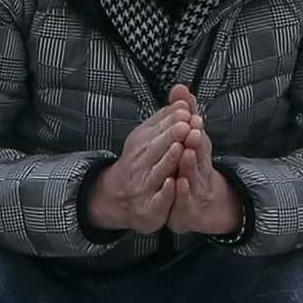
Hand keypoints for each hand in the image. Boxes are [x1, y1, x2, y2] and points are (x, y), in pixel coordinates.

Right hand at [85, 92, 196, 234]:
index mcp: (141, 143)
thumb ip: (165, 117)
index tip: (185, 111)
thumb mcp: (148, 137)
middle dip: (171, 136)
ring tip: (180, 149)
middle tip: (185, 125)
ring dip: (169, 160)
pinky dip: (166, 192)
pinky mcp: (149, 208)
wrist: (116, 197)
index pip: (157, 129)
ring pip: (157, 172)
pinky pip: (158, 200)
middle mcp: (139, 163)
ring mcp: (143, 186)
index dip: (172, 121)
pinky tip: (175, 183)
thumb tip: (182, 94)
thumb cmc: (140, 162)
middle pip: (156, 148)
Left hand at [159, 99, 246, 236]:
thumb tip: (179, 86)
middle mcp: (200, 168)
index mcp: (199, 150)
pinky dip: (182, 192)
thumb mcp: (190, 140)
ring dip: (190, 163)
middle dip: (196, 141)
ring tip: (187, 152)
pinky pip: (185, 199)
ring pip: (193, 175)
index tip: (191, 114)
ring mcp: (195, 188)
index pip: (197, 135)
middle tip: (193, 129)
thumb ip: (184, 114)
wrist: (198, 206)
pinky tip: (178, 183)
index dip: (194, 125)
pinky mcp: (187, 207)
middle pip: (199, 153)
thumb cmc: (191, 167)